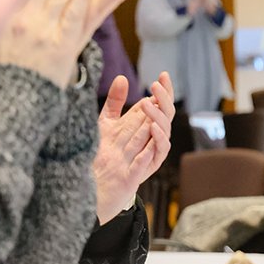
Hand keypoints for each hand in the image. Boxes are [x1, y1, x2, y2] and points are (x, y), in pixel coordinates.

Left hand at [93, 72, 173, 222]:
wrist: (97, 188)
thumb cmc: (105, 155)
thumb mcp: (107, 124)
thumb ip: (116, 103)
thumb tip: (122, 78)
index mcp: (145, 127)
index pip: (160, 105)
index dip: (164, 91)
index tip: (162, 74)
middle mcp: (151, 140)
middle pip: (166, 117)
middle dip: (164, 100)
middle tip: (156, 85)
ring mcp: (150, 155)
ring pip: (164, 134)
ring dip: (159, 118)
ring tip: (149, 105)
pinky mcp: (143, 170)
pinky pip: (156, 156)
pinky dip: (157, 142)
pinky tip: (152, 128)